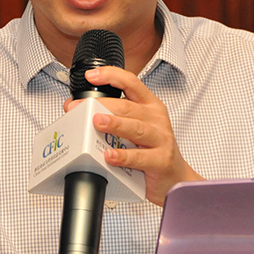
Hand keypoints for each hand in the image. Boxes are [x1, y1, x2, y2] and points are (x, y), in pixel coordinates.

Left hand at [63, 66, 202, 205]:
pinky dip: (123, 156)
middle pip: (127, 106)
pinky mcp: (161, 160)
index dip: (111, 76)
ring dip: (115, 124)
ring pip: (135, 128)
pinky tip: (110, 156)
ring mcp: (160, 139)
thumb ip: (112, 117)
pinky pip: (140, 157)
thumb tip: (77, 110)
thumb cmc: (152, 149)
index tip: (91, 76)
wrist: (175, 177)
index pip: (131, 83)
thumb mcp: (134, 128)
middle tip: (80, 107)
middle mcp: (156, 119)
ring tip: (97, 123)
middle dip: (101, 105)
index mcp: (149, 105)